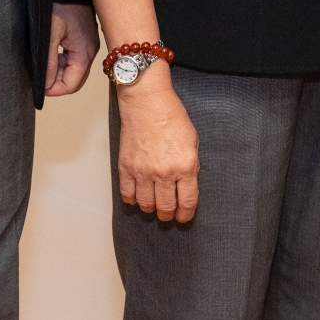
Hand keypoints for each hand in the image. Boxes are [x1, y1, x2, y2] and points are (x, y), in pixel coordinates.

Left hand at [47, 4, 99, 95]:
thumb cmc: (60, 5)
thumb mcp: (50, 35)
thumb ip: (49, 62)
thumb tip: (45, 85)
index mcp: (84, 53)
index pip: (72, 85)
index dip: (54, 89)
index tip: (38, 85)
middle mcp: (90, 52)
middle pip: (74, 80)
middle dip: (56, 81)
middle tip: (39, 74)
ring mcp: (89, 45)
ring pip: (74, 70)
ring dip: (58, 71)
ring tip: (44, 61)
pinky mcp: (85, 38)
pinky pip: (74, 58)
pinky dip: (62, 61)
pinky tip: (52, 52)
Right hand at [115, 70, 198, 221]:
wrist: (147, 102)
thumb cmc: (171, 116)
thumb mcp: (192, 141)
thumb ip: (190, 166)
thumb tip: (186, 184)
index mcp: (185, 166)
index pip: (187, 202)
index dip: (186, 215)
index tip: (184, 217)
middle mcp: (165, 172)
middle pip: (166, 207)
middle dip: (168, 215)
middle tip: (167, 214)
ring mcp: (143, 171)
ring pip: (146, 204)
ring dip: (150, 209)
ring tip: (153, 206)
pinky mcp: (127, 167)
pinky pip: (127, 194)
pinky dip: (132, 199)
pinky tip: (137, 197)